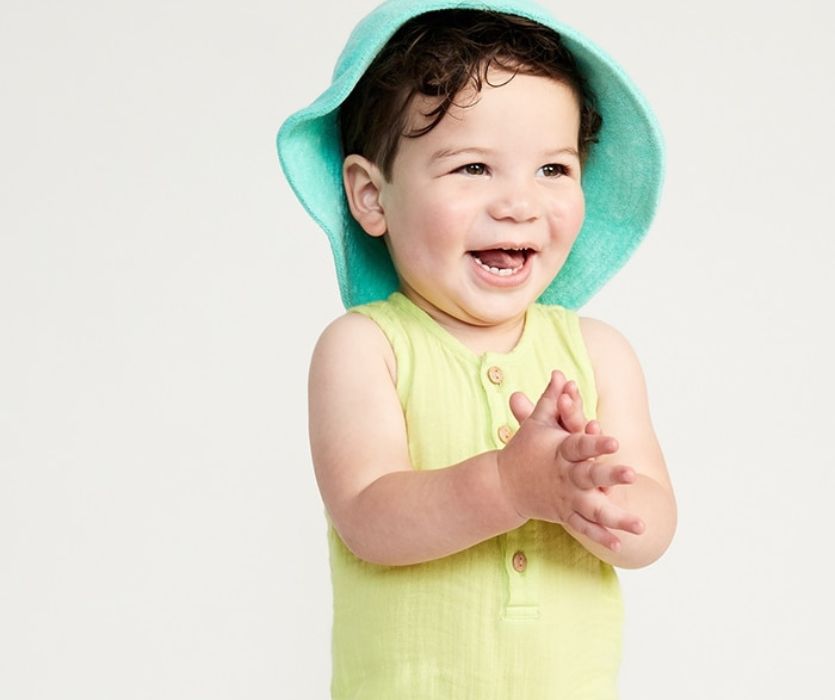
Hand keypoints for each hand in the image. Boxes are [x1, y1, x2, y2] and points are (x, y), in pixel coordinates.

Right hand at [498, 371, 643, 549]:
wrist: (503, 485)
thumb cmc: (524, 447)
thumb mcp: (536, 422)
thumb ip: (552, 399)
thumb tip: (560, 373)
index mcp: (559, 452)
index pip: (579, 445)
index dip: (596, 442)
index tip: (614, 439)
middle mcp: (564, 477)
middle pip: (589, 476)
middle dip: (610, 475)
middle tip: (633, 473)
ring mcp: (565, 498)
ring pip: (592, 510)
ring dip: (617, 518)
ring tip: (641, 526)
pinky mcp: (565, 514)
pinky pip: (584, 527)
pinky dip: (601, 537)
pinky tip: (621, 545)